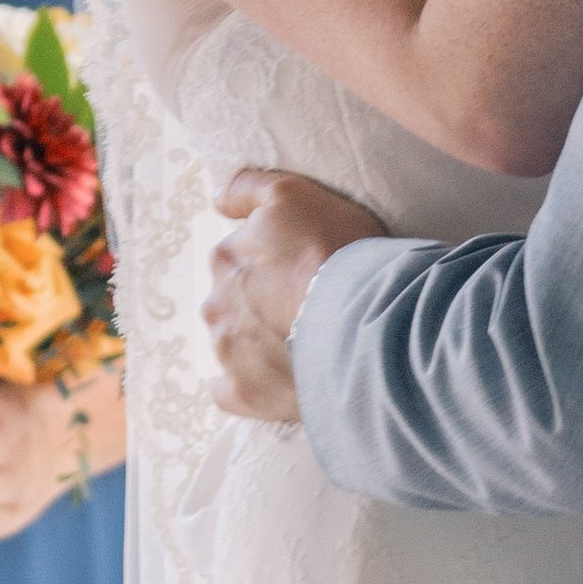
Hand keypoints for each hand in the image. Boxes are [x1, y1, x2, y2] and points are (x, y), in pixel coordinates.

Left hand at [206, 169, 386, 422]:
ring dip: (258, 340)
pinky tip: (279, 379)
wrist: (366, 323)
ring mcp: (228, 351)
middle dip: (260, 301)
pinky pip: (232, 391)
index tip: (302, 267)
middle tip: (307, 305)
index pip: (238, 254)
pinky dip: (250, 385)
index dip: (273, 260)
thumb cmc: (338, 253)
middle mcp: (216, 302)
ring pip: (233, 342)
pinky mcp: (244, 393)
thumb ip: (248, 189)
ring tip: (305, 342)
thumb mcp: (294, 195)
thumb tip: (217, 200)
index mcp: (227, 257)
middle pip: (233, 299)